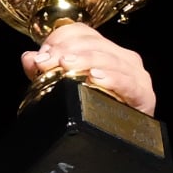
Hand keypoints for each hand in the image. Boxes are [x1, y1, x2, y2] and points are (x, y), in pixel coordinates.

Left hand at [21, 23, 156, 114]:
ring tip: (66, 66)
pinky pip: (128, 83)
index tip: (42, 55)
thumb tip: (29, 58)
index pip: (82, 32)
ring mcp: (134, 74)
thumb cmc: (95, 109)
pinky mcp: (143, 94)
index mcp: (104, 49)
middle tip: (47, 63)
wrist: (121, 140)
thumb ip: (45, 71)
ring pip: (109, 59)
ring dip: (85, 61)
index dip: (59, 39)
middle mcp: (121, 57)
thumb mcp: (63, 87)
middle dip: (66, 51)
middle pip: (93, 44)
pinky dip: (112, 78)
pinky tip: (96, 77)